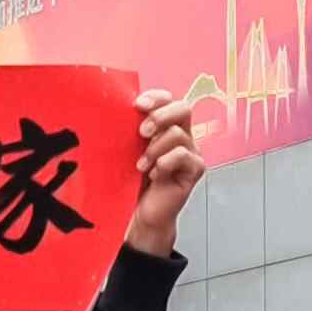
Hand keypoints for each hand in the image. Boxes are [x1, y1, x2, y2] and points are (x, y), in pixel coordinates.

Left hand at [123, 90, 203, 256]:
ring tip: (142, 165)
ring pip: (178, 134)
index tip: (137, 105)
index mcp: (166, 125)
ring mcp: (190, 152)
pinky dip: (165, 162)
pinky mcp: (195, 169)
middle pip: (183, 108)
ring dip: (155, 148)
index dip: (156, 97)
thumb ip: (131, 129)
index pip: (168, 99)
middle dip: (160, 116)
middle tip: (142, 132)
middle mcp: (182, 135)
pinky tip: (155, 174)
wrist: (142, 212)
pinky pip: (183, 155)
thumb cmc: (134, 180)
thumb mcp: (129, 149)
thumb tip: (117, 109)